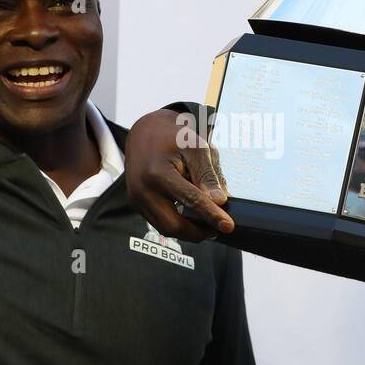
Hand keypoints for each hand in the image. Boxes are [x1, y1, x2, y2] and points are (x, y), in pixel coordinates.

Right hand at [124, 108, 232, 241]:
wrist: (145, 131)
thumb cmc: (172, 137)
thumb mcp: (196, 148)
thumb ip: (208, 175)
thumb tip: (219, 201)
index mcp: (158, 172)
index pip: (190, 200)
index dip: (212, 216)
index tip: (228, 226)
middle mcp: (143, 189)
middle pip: (174, 225)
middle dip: (198, 233)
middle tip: (218, 229)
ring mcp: (137, 198)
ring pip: (165, 228)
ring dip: (188, 231)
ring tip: (207, 224)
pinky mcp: (136, 203)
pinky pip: (158, 222)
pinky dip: (176, 224)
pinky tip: (191, 218)